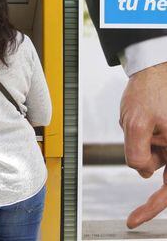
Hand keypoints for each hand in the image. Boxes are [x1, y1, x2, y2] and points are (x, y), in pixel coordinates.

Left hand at [119, 62, 166, 227]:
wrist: (152, 72)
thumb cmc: (147, 93)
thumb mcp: (135, 124)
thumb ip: (136, 153)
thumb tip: (143, 174)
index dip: (151, 208)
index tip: (132, 221)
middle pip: (160, 174)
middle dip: (145, 160)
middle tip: (141, 140)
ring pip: (151, 161)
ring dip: (142, 146)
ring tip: (144, 118)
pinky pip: (151, 150)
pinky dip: (141, 142)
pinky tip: (142, 121)